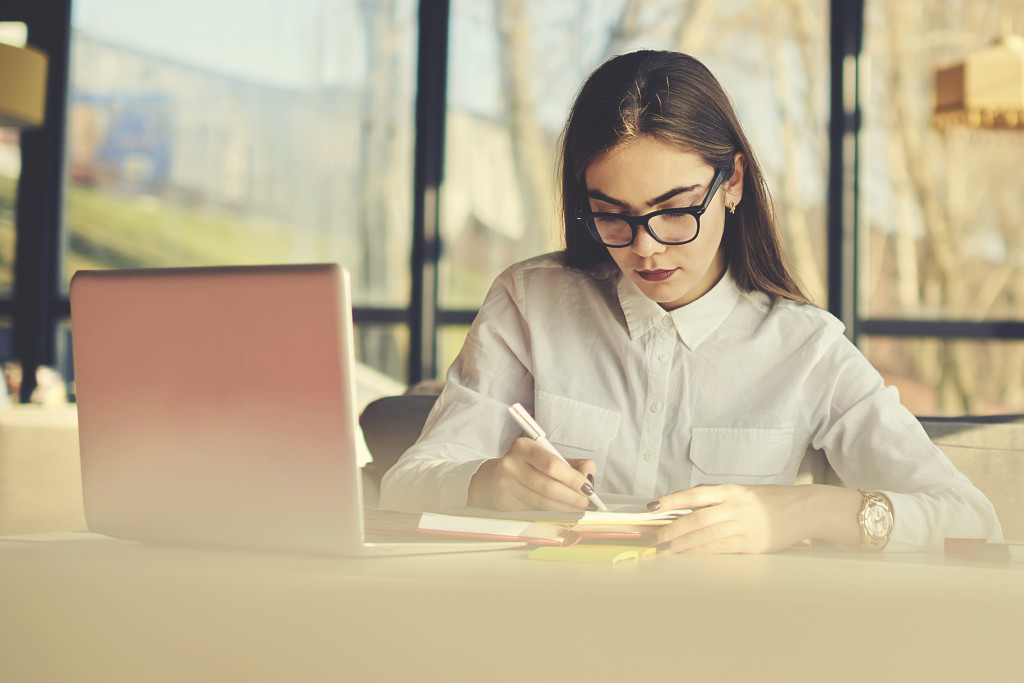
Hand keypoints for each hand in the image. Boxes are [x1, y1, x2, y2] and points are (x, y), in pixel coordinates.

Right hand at [468, 437, 596, 510]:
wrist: (497, 477)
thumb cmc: (530, 466)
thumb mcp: (551, 457)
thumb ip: (575, 464)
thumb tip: (589, 478)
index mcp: (524, 447)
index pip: (552, 465)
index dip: (573, 479)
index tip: (588, 488)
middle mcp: (512, 464)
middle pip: (548, 487)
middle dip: (572, 497)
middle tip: (586, 502)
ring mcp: (506, 484)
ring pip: (543, 502)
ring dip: (565, 507)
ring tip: (578, 506)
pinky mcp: (505, 501)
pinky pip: (535, 509)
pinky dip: (553, 511)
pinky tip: (562, 509)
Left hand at [648, 484, 851, 553]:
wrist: (804, 509)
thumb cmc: (770, 500)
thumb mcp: (742, 492)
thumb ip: (716, 498)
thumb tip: (686, 507)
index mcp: (731, 491)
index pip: (695, 495)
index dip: (672, 500)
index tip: (653, 507)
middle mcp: (735, 507)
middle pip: (697, 519)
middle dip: (673, 529)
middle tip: (655, 538)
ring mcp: (744, 526)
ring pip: (707, 536)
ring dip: (684, 545)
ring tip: (666, 551)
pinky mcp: (752, 543)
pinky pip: (722, 548)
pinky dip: (703, 552)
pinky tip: (690, 555)